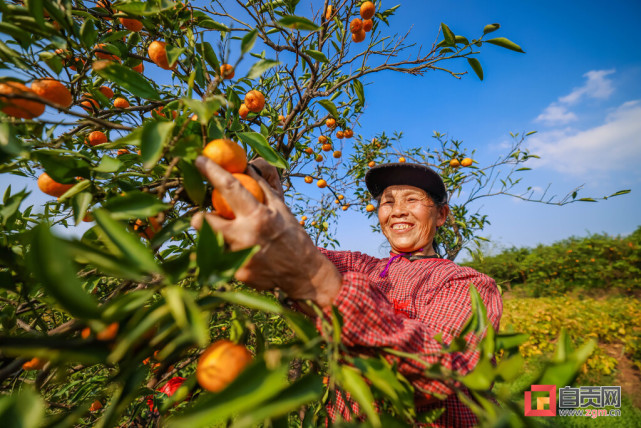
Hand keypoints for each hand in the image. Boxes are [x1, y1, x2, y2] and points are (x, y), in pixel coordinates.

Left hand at [191, 156, 341, 307]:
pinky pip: (222, 259)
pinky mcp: (236, 274)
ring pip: (211, 241)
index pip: (229, 187)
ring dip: (218, 237)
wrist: (303, 274)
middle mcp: (244, 237)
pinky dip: (230, 254)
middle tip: (213, 217)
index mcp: (258, 216)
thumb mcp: (281, 208)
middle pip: (203, 221)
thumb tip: (246, 167)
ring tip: (236, 240)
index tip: (199, 160)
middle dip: (201, 216)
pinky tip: (246, 257)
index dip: (212, 171)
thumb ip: (262, 187)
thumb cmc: (292, 236)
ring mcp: (238, 258)